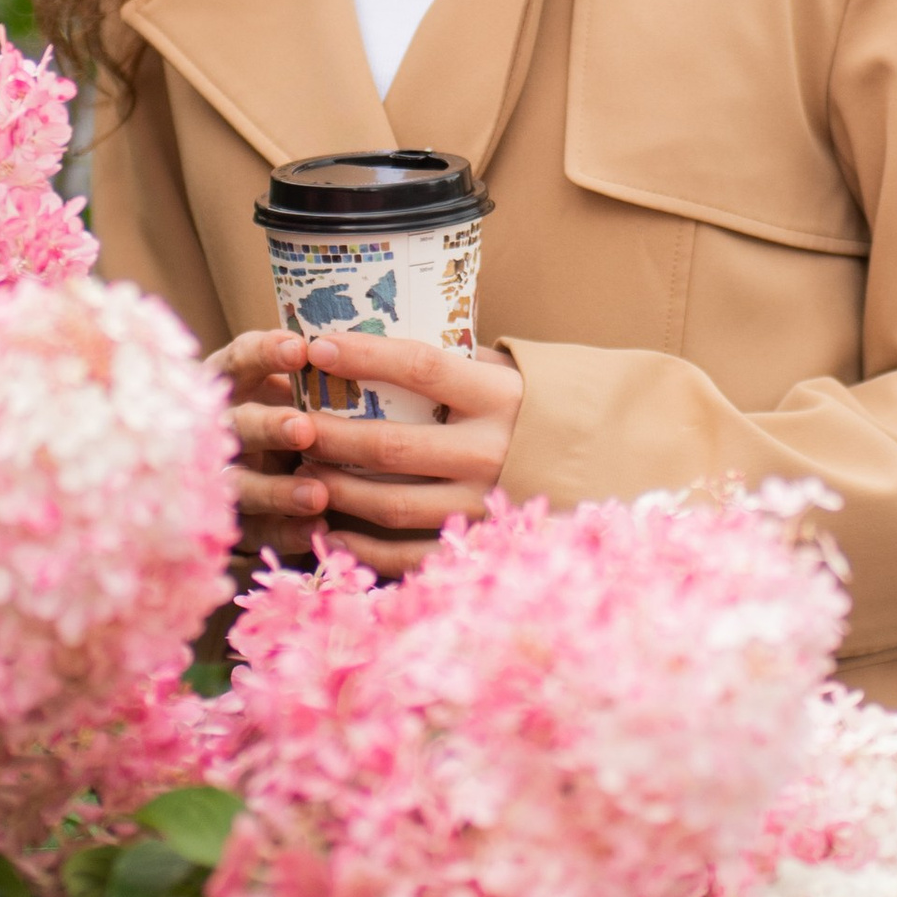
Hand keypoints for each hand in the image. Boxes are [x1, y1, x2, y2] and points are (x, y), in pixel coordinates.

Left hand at [213, 328, 522, 578]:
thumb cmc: (537, 411)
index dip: (365, 357)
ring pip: (390, 504)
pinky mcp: (477, 546)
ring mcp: (483, 504)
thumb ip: (454, 364)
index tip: (317, 347)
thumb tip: (373, 341)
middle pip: (391, 445)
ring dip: (336, 490)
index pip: (421, 369)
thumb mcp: (507, 374)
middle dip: (329, 435)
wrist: (605, 470)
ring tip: (301, 472)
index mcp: (499, 398)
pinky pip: (408, 555)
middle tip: (291, 425)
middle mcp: (492, 451)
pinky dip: (362, 548)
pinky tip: (328, 530)